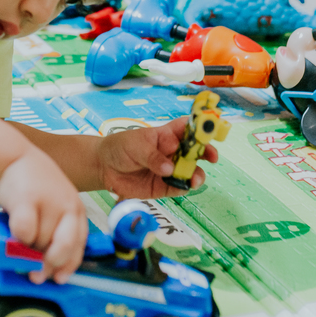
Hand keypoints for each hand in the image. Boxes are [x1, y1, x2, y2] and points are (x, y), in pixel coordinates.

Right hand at [0, 148, 86, 285]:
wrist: (13, 157)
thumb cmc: (32, 186)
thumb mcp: (52, 207)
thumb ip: (52, 232)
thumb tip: (40, 264)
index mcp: (77, 211)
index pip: (79, 246)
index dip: (68, 266)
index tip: (58, 279)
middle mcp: (68, 207)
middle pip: (63, 249)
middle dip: (48, 266)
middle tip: (34, 275)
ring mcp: (49, 203)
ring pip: (39, 243)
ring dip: (28, 249)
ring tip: (18, 240)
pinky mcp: (27, 201)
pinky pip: (24, 232)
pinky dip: (17, 238)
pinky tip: (12, 232)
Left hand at [97, 118, 218, 198]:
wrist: (104, 167)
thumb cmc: (121, 147)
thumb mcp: (135, 145)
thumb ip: (153, 156)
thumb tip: (169, 169)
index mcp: (166, 135)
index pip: (187, 129)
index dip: (201, 129)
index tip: (209, 133)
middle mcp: (172, 152)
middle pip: (196, 151)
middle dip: (207, 153)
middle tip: (210, 157)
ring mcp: (170, 170)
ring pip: (192, 172)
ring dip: (197, 174)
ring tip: (194, 178)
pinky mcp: (165, 186)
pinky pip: (180, 187)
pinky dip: (184, 187)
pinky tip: (183, 186)